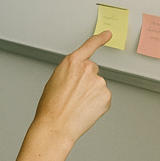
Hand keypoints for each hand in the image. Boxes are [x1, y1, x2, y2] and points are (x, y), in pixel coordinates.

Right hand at [32, 31, 111, 146]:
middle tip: (74, 95)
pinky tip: (86, 110)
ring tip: (77, 105)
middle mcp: (87, 68)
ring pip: (97, 85)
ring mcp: (98, 81)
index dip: (100, 39)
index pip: (89, 46)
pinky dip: (97, 104)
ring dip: (91, 93)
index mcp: (72, 62)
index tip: (108, 34)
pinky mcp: (106, 96)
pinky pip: (103, 97)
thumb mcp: (55, 79)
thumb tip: (78, 76)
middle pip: (92, 70)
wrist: (56, 126)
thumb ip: (70, 72)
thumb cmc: (51, 106)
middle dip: (86, 80)